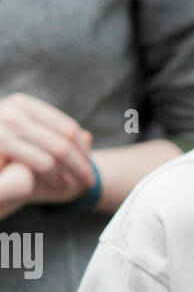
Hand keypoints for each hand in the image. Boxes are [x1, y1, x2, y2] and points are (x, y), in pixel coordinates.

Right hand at [0, 92, 92, 208]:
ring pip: (58, 151)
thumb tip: (88, 138)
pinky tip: (60, 187)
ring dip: (72, 171)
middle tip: (88, 182)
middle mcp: (14, 109)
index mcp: (22, 104)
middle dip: (81, 163)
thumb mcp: (27, 144)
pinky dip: (56, 177)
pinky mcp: (3, 142)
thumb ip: (52, 139)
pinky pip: (44, 162)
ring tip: (76, 186)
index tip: (88, 168)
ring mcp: (7, 124)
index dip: (81, 150)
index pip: (67, 127)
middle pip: (66, 138)